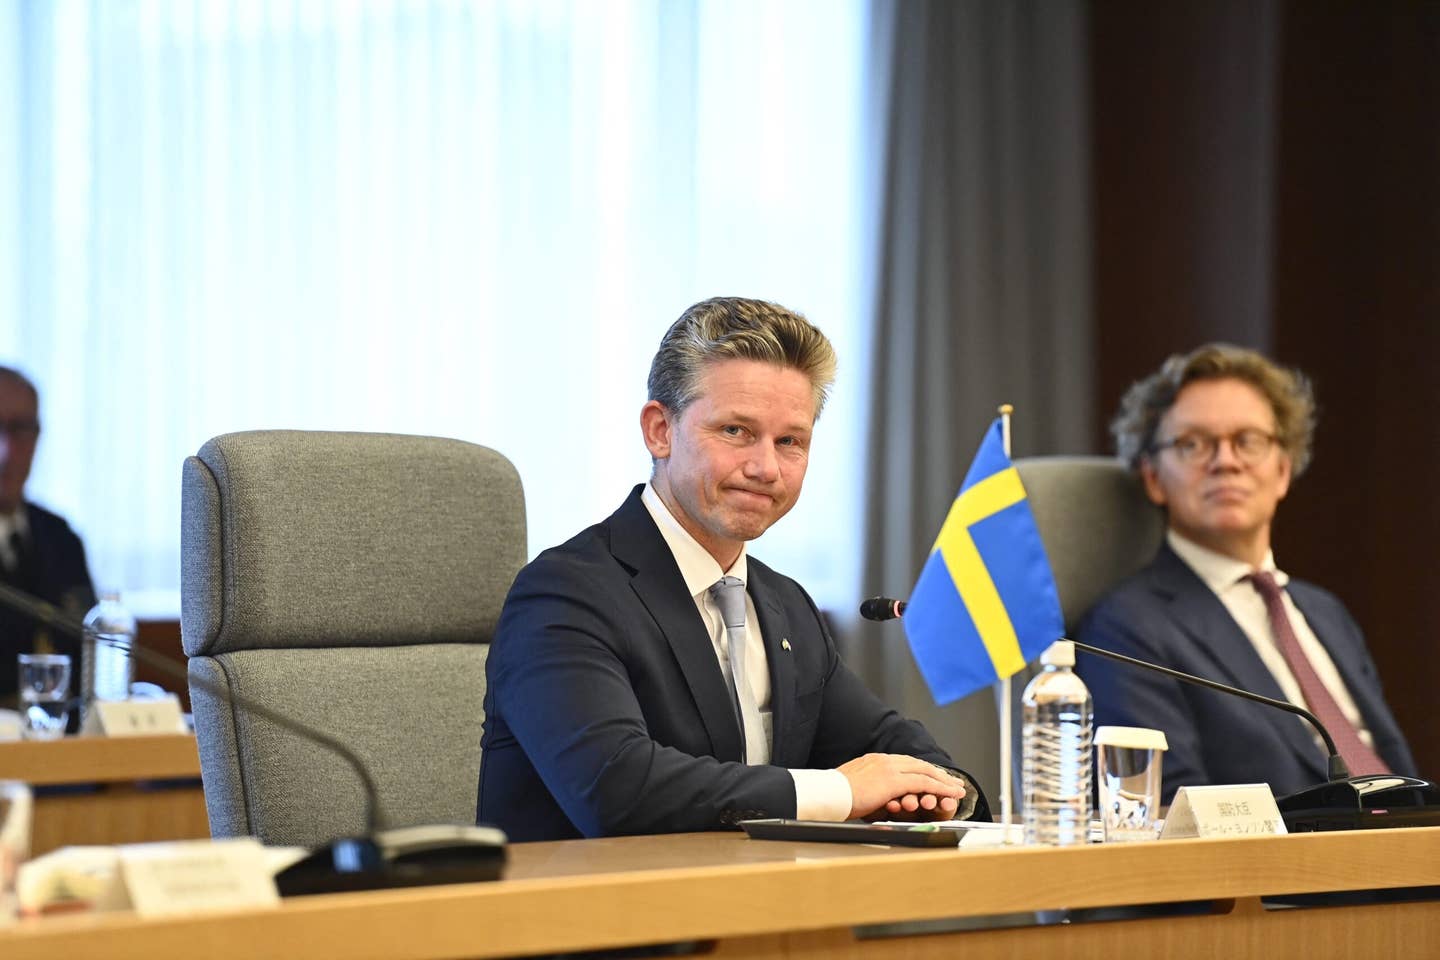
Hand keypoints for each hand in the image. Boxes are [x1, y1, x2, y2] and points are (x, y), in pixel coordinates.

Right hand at [837, 753, 966, 820]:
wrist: (826, 795)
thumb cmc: (835, 797)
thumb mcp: (854, 789)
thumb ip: (869, 790)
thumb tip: (875, 800)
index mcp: (873, 761)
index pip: (904, 763)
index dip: (921, 770)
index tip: (932, 777)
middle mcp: (883, 760)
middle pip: (918, 765)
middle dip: (937, 774)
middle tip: (952, 782)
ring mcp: (889, 768)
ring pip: (924, 772)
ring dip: (943, 781)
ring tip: (957, 790)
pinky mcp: (893, 780)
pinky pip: (923, 783)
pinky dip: (939, 788)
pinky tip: (949, 794)